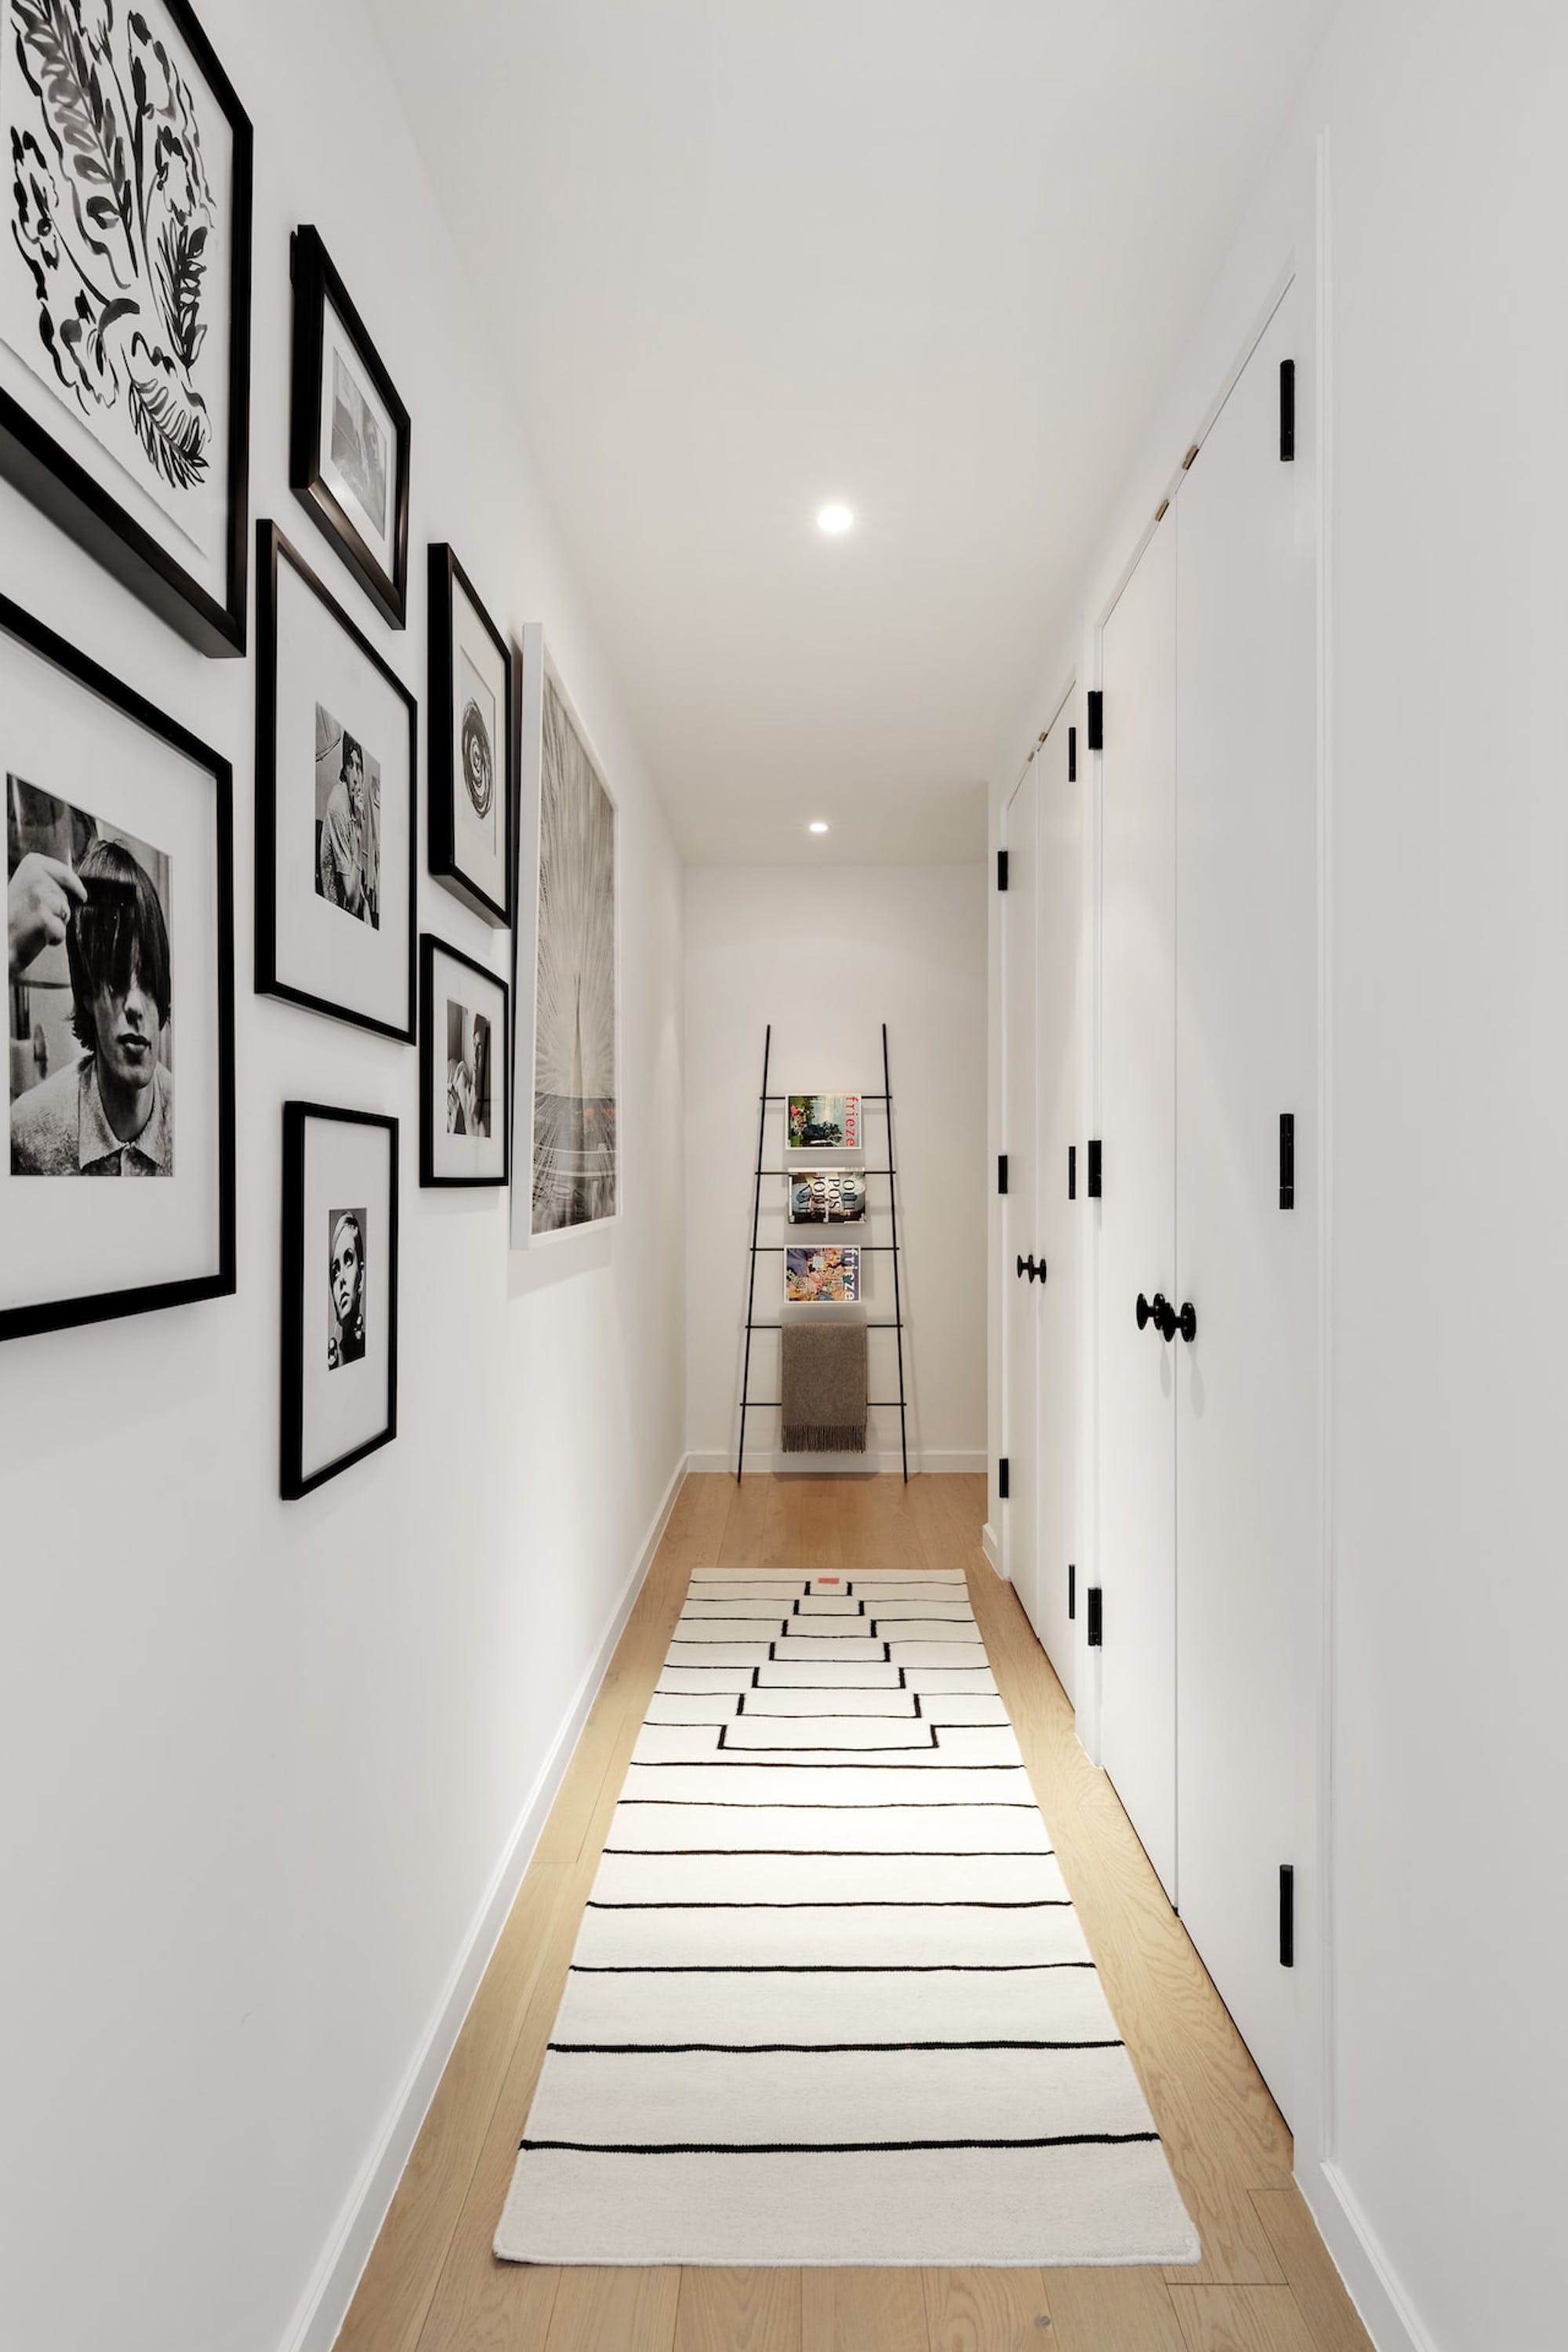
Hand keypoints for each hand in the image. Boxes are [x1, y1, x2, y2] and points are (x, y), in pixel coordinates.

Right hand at [8, 853, 85, 971]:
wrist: (2, 938)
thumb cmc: (14, 915)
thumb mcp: (29, 886)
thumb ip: (49, 881)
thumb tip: (76, 886)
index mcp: (32, 864)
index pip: (66, 873)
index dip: (76, 887)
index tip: (81, 895)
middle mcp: (36, 877)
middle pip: (67, 896)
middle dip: (59, 908)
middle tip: (36, 913)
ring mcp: (40, 897)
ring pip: (66, 913)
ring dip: (56, 922)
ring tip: (34, 922)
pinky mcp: (43, 919)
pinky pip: (61, 930)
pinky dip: (53, 937)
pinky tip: (35, 933)